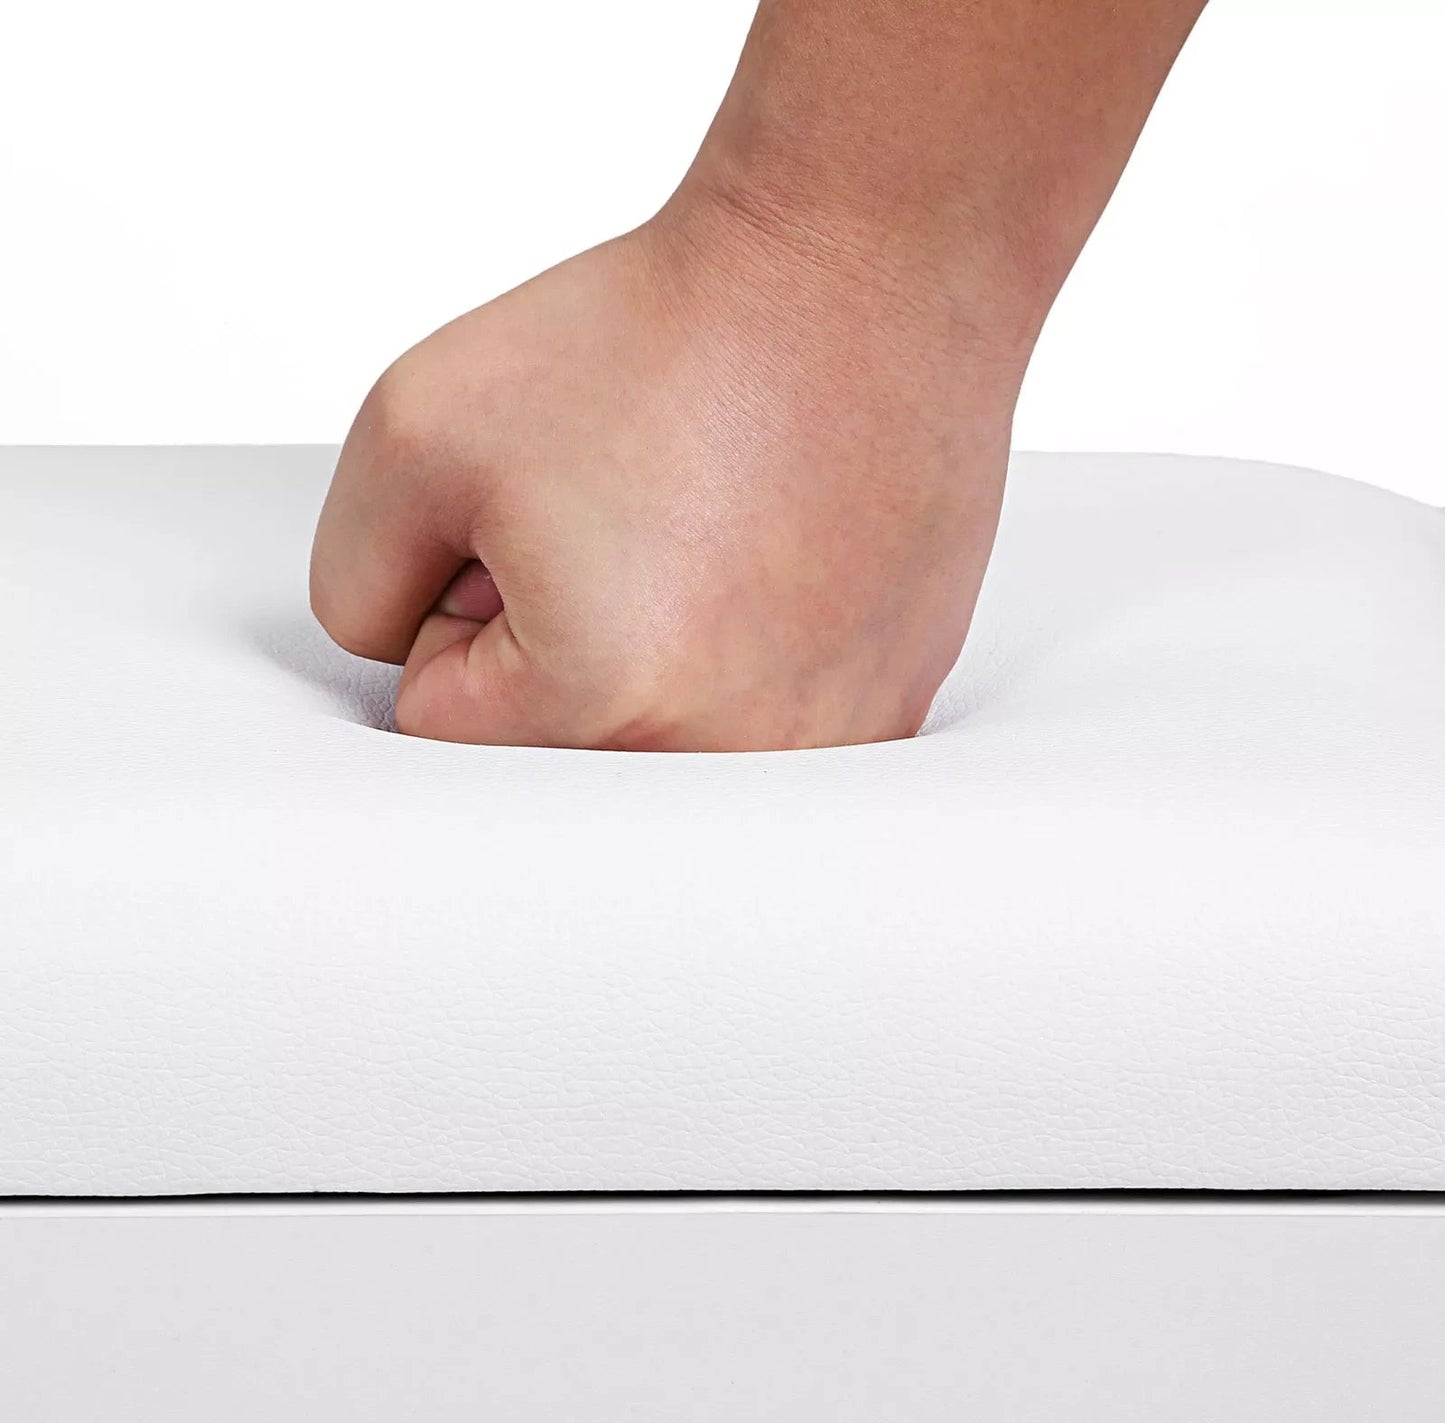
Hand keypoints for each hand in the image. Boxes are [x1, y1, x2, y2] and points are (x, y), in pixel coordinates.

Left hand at [309, 193, 1029, 749]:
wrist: (857, 274)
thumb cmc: (664, 335)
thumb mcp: (414, 427)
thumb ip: (354, 582)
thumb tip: (403, 657)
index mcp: (600, 706)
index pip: (442, 717)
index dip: (463, 601)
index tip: (541, 519)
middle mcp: (724, 757)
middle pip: (555, 748)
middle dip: (555, 646)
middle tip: (625, 525)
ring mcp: (825, 741)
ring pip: (662, 742)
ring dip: (657, 655)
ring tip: (709, 536)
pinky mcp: (889, 709)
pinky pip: (764, 721)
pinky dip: (753, 653)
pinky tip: (782, 560)